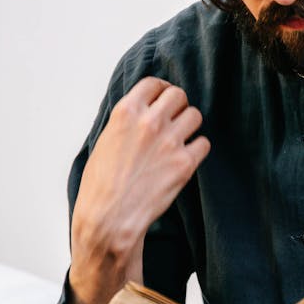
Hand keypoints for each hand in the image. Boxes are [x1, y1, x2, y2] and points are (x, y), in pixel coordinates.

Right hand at [68, 77, 209, 303]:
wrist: (108, 220)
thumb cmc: (100, 186)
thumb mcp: (104, 141)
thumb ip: (125, 123)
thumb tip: (141, 113)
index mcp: (126, 112)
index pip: (153, 84)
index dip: (161, 90)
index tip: (163, 98)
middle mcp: (150, 122)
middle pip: (178, 95)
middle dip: (177, 106)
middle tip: (174, 119)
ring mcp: (170, 141)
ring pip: (195, 115)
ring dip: (189, 125)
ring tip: (180, 139)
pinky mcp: (185, 164)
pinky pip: (204, 144)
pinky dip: (197, 150)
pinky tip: (186, 158)